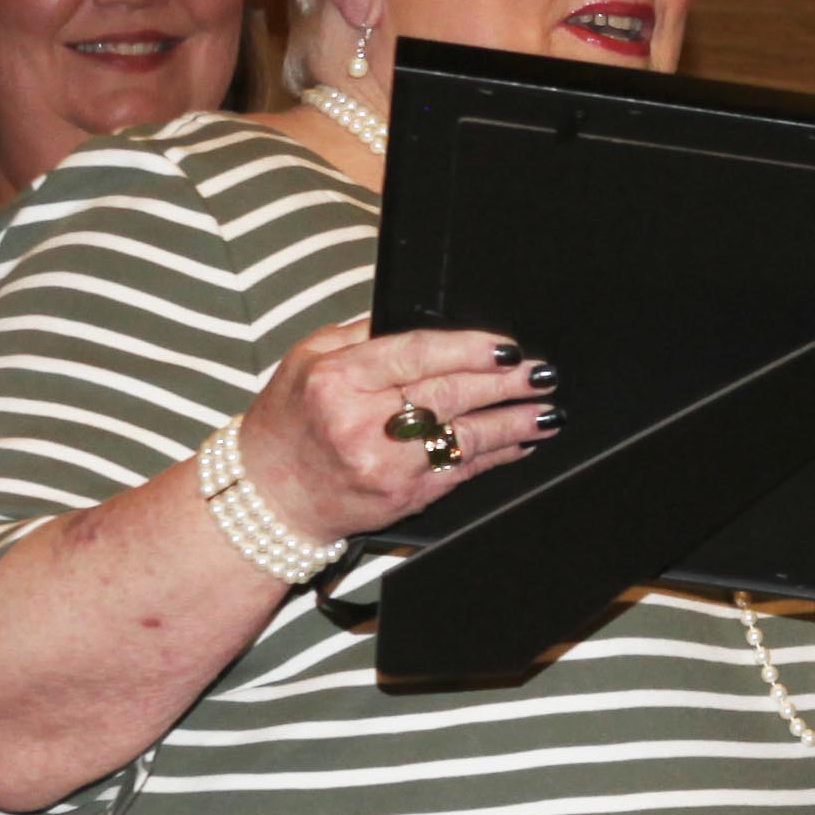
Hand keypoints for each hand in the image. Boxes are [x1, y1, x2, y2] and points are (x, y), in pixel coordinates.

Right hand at [236, 324, 558, 543]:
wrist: (266, 499)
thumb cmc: (289, 420)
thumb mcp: (309, 358)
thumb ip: (363, 334)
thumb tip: (422, 314)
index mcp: (338, 379)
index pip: (419, 354)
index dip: (472, 348)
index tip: (508, 347)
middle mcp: (360, 424)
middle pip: (451, 394)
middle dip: (506, 383)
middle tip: (543, 373)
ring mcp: (383, 467)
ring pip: (464, 439)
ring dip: (514, 424)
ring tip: (548, 411)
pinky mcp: (400, 499)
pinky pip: (460, 473)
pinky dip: (495, 456)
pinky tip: (520, 442)